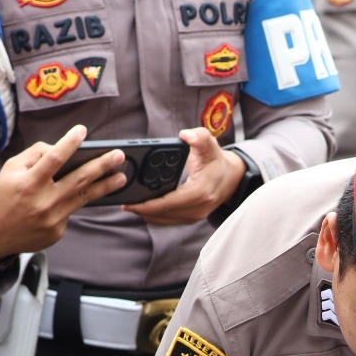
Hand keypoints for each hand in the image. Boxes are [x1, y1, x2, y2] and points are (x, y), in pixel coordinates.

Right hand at [0, 125, 126, 268]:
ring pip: (84, 198)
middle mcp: (43, 202)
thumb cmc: (3, 196)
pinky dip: (75, 201)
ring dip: (105, 186)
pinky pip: (70, 211)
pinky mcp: (57, 232)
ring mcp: (52, 219)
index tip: (82, 131)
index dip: (69, 143)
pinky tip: (82, 196)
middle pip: (79, 179)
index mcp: (28, 183)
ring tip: (121, 177)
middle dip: (102, 165)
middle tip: (119, 155)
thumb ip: (35, 155)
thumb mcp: (11, 169)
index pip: (53, 158)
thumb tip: (59, 147)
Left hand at [122, 127, 244, 225]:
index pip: (168, 204)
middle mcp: (198, 209)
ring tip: (130, 206)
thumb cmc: (217, 161)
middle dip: (142, 210)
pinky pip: (169, 220)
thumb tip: (185, 135)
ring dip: (146, 215)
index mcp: (200, 193)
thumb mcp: (210, 145)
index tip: (131, 203)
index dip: (147, 205)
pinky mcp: (192, 218)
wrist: (232, 177)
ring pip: (165, 220)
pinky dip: (155, 215)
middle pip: (163, 215)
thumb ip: (199, 137)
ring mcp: (195, 216)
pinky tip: (143, 208)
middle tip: (124, 203)